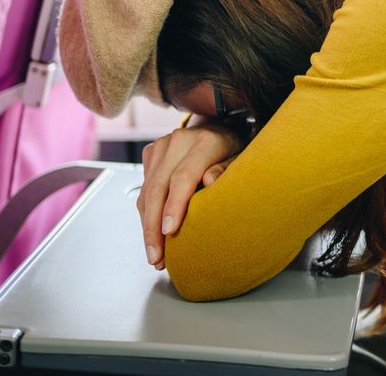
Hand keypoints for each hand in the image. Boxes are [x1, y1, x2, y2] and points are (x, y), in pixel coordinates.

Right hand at [137, 124, 242, 269]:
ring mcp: (163, 144)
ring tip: (155, 254)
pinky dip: (146, 213)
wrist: (220, 128)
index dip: (174, 205)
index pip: (183, 177)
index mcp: (206, 141)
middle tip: (156, 257)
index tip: (169, 231)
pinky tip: (153, 233)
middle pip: (158, 187)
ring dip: (147, 225)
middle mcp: (180, 140)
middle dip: (153, 226)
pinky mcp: (152, 152)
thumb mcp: (241, 160)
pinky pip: (144, 187)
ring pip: (146, 191)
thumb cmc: (233, 150)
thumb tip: (210, 182)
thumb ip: (227, 171)